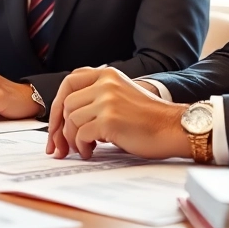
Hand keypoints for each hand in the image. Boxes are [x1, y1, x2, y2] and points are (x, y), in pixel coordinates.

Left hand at [45, 67, 190, 160]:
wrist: (173, 128)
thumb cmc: (149, 119)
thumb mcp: (122, 96)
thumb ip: (97, 98)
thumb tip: (67, 119)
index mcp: (108, 75)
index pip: (69, 82)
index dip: (57, 104)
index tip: (54, 124)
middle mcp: (106, 83)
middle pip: (66, 103)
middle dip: (58, 128)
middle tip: (58, 146)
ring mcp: (107, 100)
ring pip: (71, 120)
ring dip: (72, 140)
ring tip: (82, 149)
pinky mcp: (110, 119)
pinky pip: (81, 134)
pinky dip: (81, 147)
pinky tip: (90, 152)